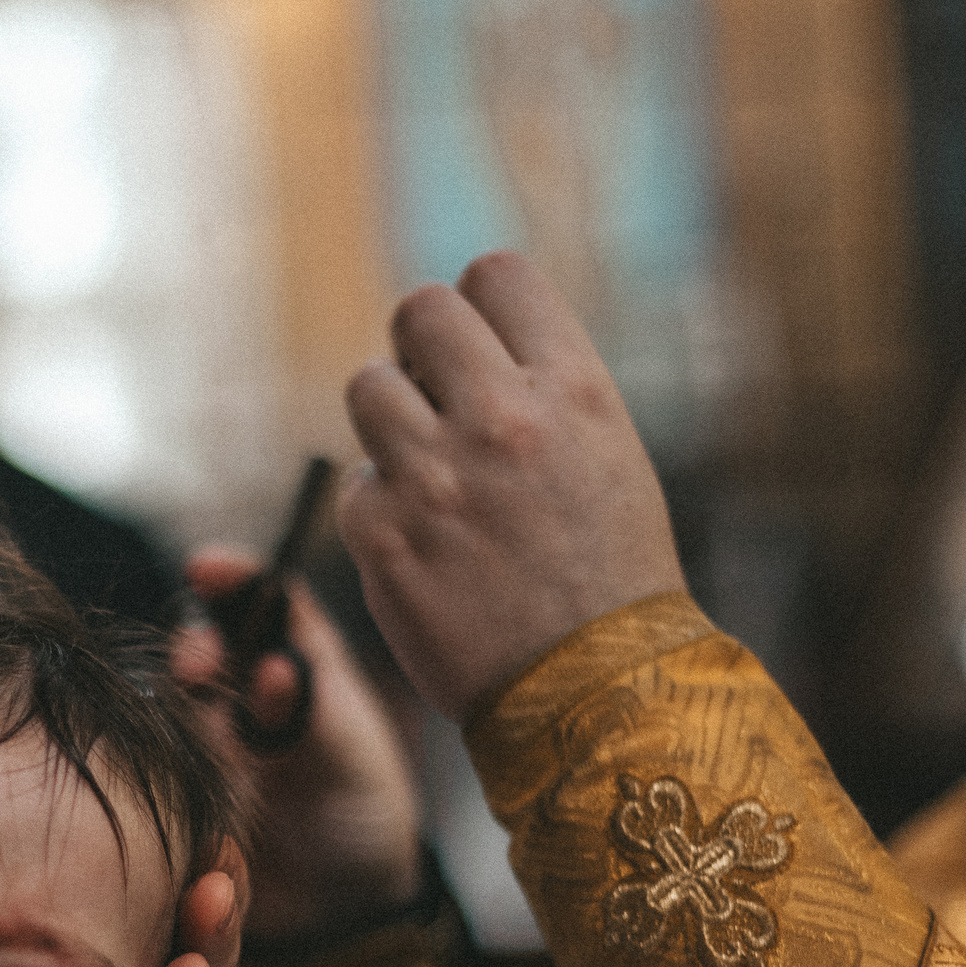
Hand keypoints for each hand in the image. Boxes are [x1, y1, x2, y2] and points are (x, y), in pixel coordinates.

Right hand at [178, 554, 421, 942]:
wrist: (344, 908)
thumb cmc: (364, 813)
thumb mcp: (354, 755)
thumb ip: (313, 711)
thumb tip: (275, 666)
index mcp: (297, 670)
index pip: (261, 605)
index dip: (233, 580)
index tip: (205, 570)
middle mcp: (245, 699)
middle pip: (205, 650)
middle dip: (197, 648)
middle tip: (198, 666)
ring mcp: (210, 747)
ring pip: (174, 706)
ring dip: (179, 708)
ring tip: (199, 730)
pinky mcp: (183, 796)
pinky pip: (160, 771)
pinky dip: (166, 766)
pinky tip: (190, 783)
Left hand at [342, 251, 685, 720]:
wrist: (596, 693)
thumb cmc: (609, 574)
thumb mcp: (609, 453)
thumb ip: (540, 388)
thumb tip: (465, 339)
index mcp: (572, 389)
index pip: (495, 273)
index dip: (480, 307)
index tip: (482, 351)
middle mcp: (502, 420)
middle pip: (418, 310)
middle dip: (422, 350)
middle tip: (441, 402)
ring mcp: (435, 477)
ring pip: (368, 388)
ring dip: (391, 424)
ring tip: (433, 477)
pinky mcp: (382, 536)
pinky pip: (356, 485)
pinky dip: (381, 510)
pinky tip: (426, 547)